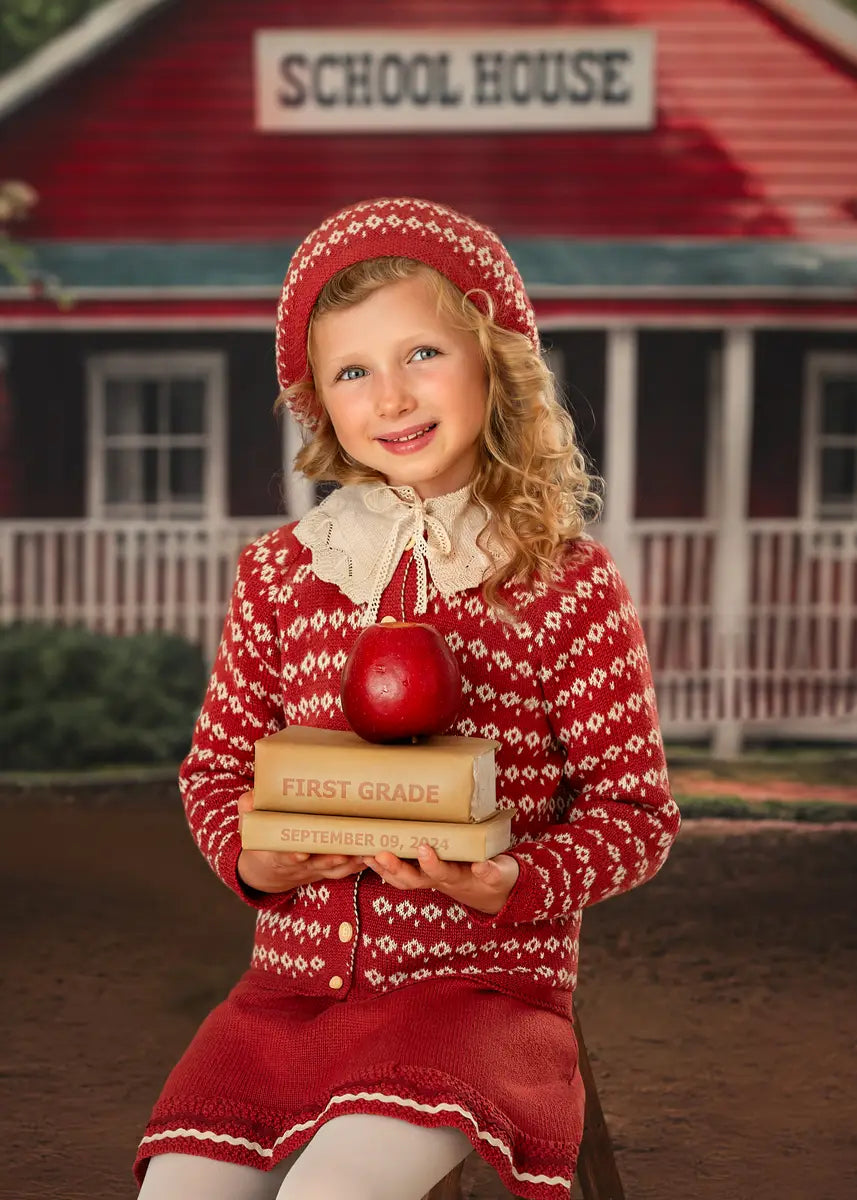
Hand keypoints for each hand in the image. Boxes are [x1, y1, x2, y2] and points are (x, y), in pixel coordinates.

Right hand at [236, 790, 364, 893]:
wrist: (268, 868)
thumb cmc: (260, 839)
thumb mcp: (248, 824)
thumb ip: (248, 809)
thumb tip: (250, 798)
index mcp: (277, 854)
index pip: (284, 857)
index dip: (293, 856)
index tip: (301, 853)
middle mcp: (300, 866)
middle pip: (317, 865)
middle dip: (331, 860)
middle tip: (344, 852)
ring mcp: (316, 869)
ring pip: (336, 870)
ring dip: (351, 862)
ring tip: (367, 851)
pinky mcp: (329, 869)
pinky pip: (346, 870)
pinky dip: (359, 864)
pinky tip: (374, 853)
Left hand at [362, 844, 519, 914]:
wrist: (491, 891)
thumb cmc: (496, 878)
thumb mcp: (501, 875)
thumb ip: (493, 871)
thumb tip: (482, 865)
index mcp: (458, 878)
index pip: (443, 873)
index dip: (432, 864)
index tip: (424, 847)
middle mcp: (438, 880)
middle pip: (412, 880)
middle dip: (395, 868)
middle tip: (379, 853)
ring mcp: (428, 877)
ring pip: (401, 879)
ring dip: (382, 868)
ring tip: (365, 852)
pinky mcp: (422, 870)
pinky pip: (398, 872)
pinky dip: (381, 865)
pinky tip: (366, 852)